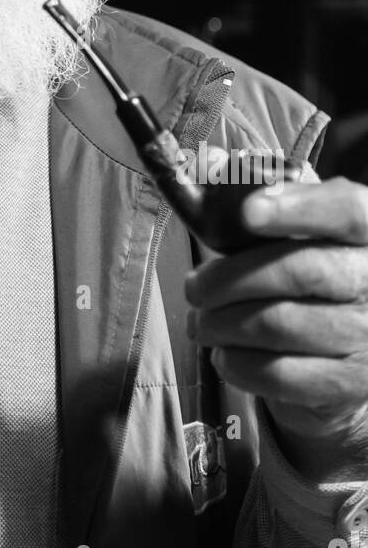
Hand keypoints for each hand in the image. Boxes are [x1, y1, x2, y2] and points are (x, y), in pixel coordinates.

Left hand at [186, 176, 367, 481]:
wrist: (352, 345)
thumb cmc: (316, 271)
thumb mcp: (303, 226)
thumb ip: (265, 192)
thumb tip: (211, 164)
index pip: (347, 210)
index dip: (298, 208)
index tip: (248, 211)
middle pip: (299, 271)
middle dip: (230, 278)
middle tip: (194, 286)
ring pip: (279, 324)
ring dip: (222, 323)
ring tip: (200, 321)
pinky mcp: (349, 383)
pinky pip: (281, 374)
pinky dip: (238, 363)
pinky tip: (224, 353)